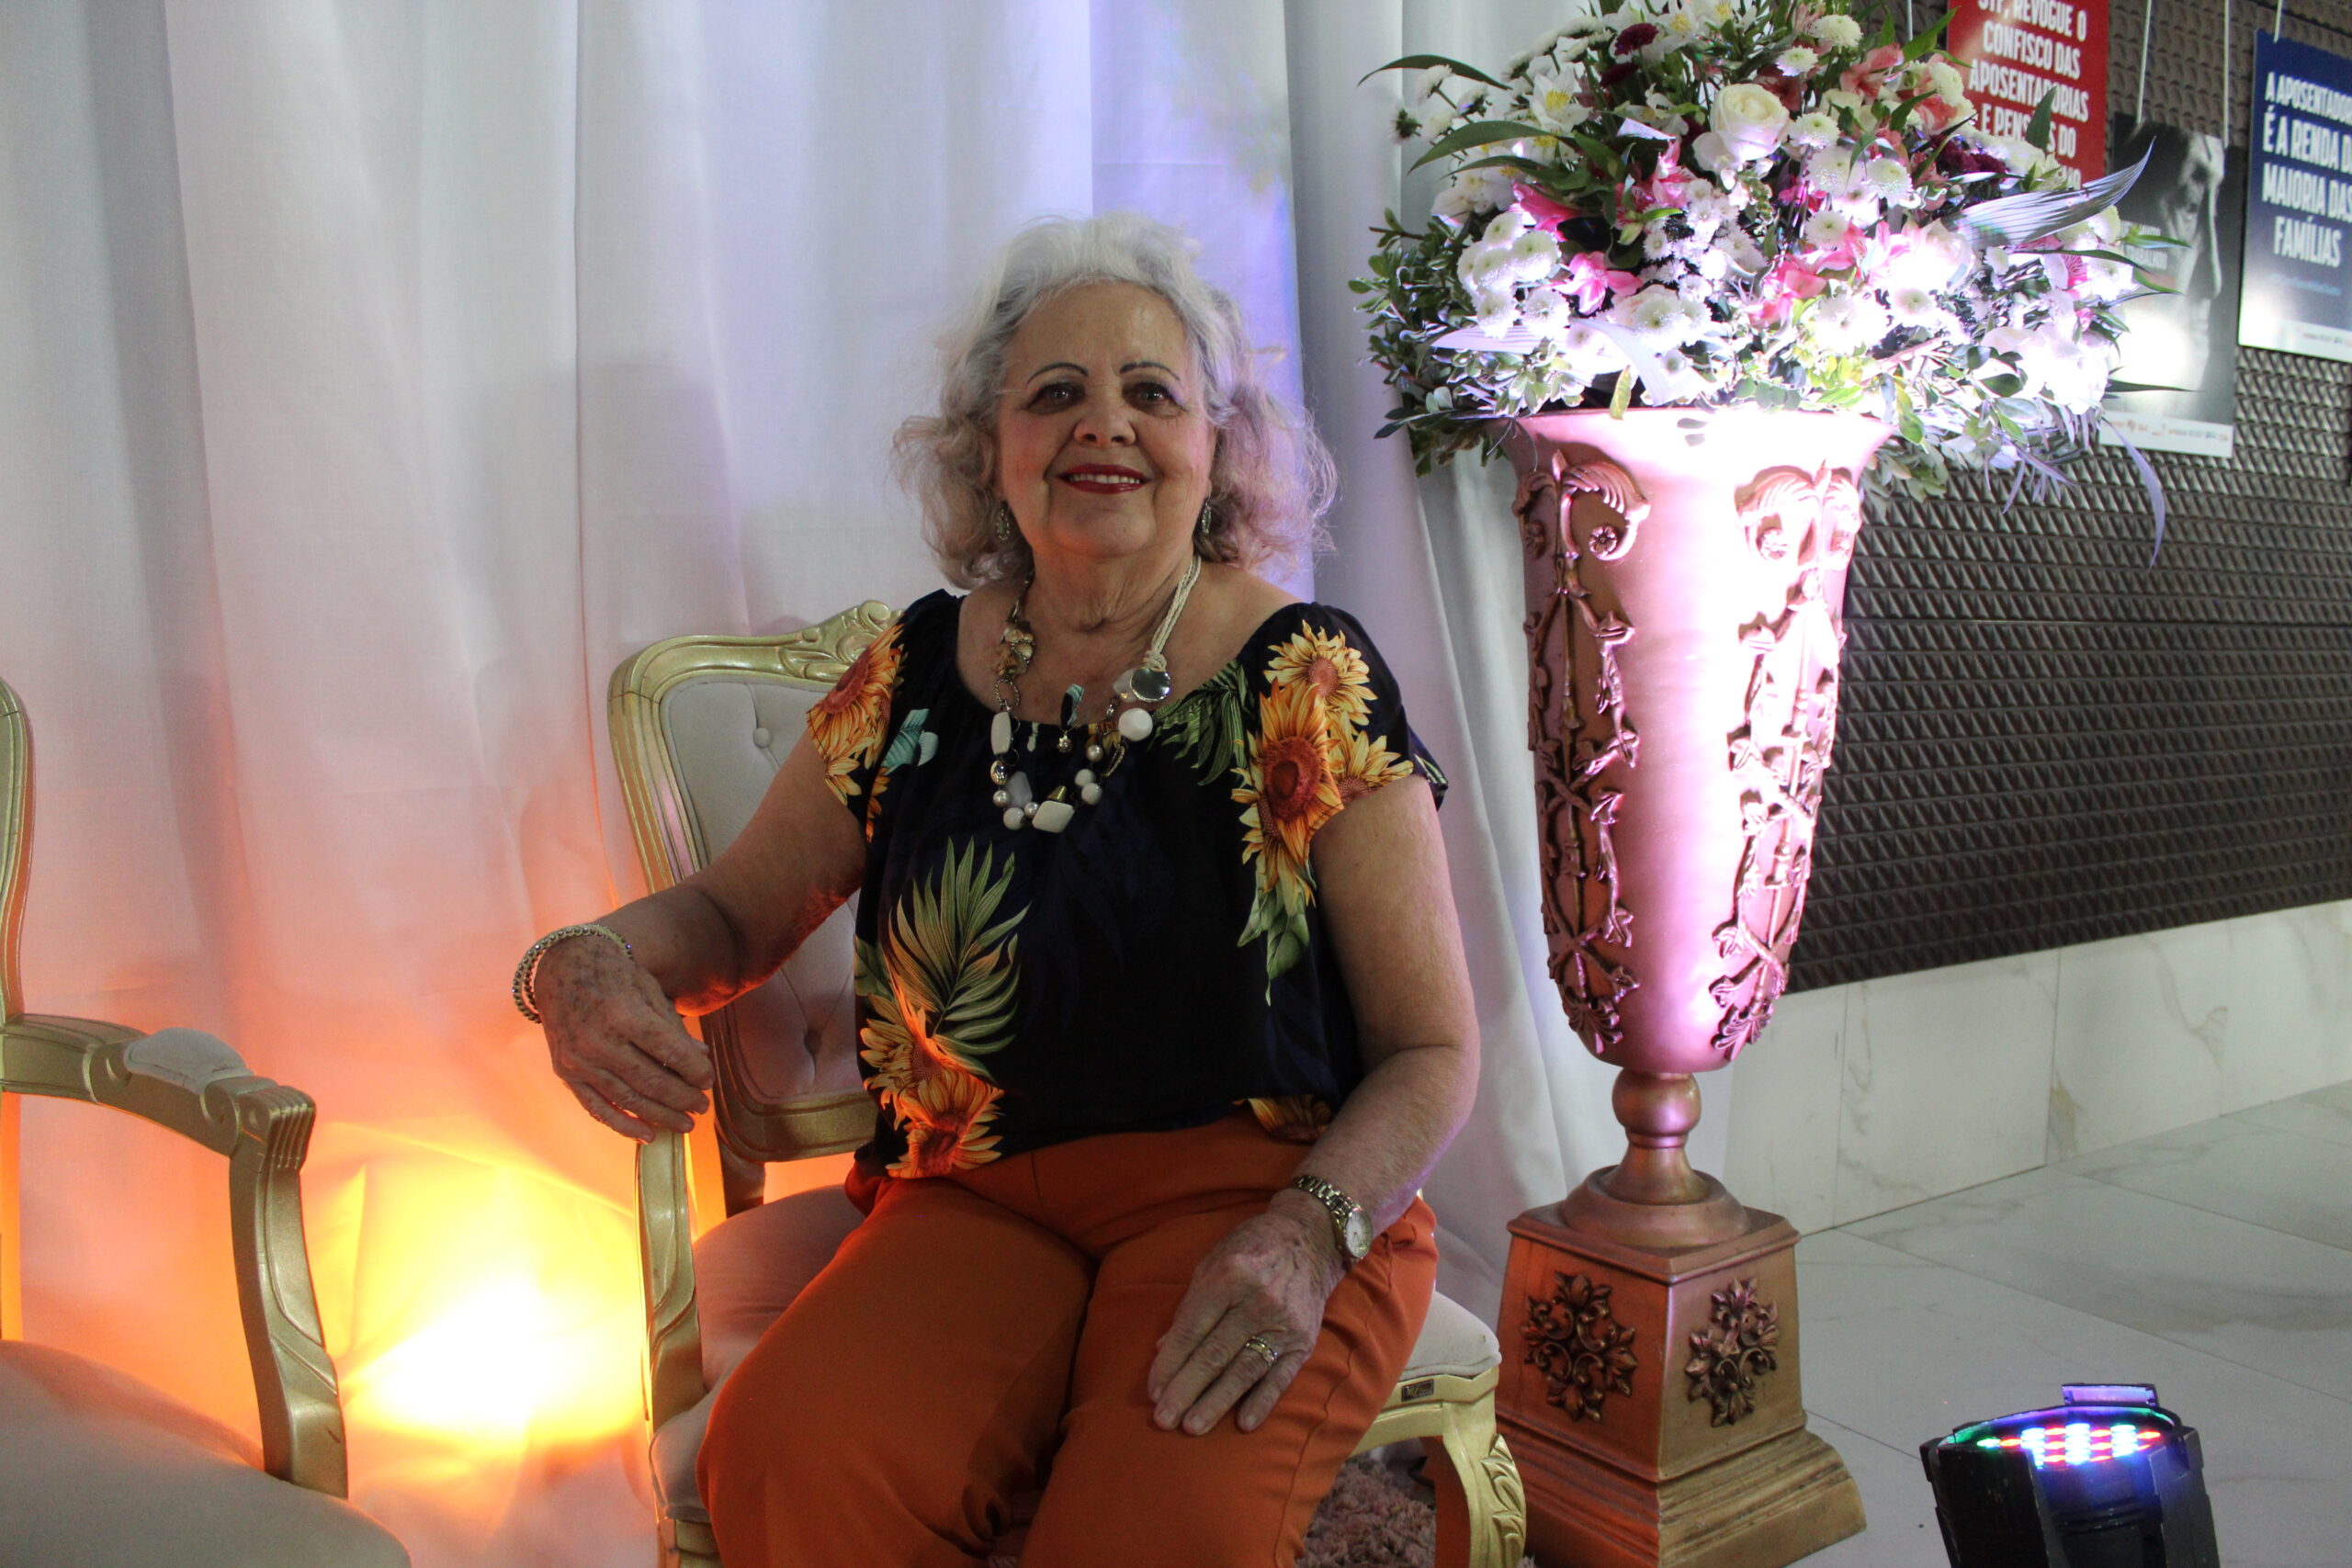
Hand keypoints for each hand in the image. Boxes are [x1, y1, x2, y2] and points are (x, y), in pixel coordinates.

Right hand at [537, 933, 712, 1139]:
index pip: (669, 1052)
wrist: (562, 969)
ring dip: (661, 1116)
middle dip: (683, 1099)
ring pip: (628, 1099)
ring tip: (686, 1124)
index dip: (694, 1071)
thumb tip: (701, 1057)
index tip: (708, 1080)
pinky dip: (623, 1125)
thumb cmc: (614, 975)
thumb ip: (673, 1027)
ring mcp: (579, 1061)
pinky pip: (597, 1108)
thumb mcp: (649, 990)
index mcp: (624, 1014)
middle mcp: (599, 1041)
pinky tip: (648, 1135)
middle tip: (703, 1107)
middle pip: (651, 1081)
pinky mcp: (567, 1074)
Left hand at [1147, 1196, 1344, 1435]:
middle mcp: (1258, 1300)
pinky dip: (1262, 1402)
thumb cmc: (1251, 1250)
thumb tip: (1162, 1349)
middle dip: (1186, 1390)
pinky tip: (1243, 1424)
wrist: (1309, 1238)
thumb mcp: (1212, 1264)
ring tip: (1192, 1427)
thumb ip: (1189, 1307)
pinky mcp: (1304, 1341)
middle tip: (1163, 1419)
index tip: (1153, 1391)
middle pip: (1215, 1354)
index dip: (1170, 1363)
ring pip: (1245, 1370)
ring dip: (1216, 1402)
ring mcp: (1284, 1323)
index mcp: (1230, 1276)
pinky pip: (1281, 1377)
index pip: (1192, 1329)